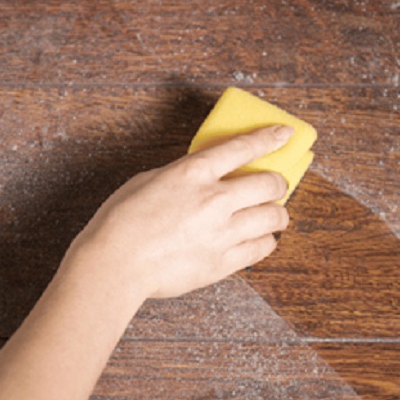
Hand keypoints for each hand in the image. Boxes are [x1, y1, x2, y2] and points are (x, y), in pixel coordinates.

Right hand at [65, 125, 293, 300]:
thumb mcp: (149, 181)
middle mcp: (214, 199)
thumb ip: (184, 176)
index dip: (270, 138)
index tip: (285, 134)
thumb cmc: (121, 222)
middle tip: (274, 187)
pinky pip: (261, 248)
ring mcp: (222, 232)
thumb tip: (204, 178)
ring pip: (274, 217)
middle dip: (277, 183)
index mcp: (193, 173)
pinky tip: (258, 239)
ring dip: (276, 214)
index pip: (244, 147)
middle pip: (270, 184)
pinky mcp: (222, 262)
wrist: (115, 265)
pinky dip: (265, 241)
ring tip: (271, 216)